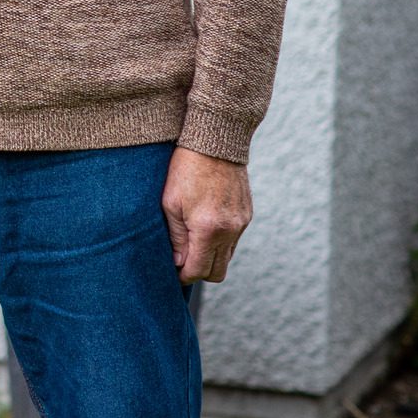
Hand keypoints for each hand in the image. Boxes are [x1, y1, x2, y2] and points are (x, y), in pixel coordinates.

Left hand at [161, 147, 251, 283]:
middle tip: (181, 262)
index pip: (199, 270)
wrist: (216, 142)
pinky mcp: (247, 215)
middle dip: (199, 272)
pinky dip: (220, 243)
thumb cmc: (185, 169)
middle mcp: (230, 230)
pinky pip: (234, 241)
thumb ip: (175, 237)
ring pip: (227, 258)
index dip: (184, 276)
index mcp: (208, 229)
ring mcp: (242, 223)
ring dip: (210, 258)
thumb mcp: (170, 202)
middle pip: (218, 272)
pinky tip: (204, 229)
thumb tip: (178, 263)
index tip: (172, 273)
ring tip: (191, 245)